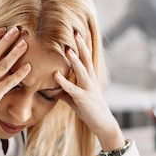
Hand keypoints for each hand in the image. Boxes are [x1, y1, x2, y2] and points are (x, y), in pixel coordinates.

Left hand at [55, 33, 124, 151]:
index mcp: (89, 78)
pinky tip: (55, 74)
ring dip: (74, 60)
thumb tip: (53, 87)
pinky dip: (63, 81)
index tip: (80, 31)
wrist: (102, 124)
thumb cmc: (89, 110)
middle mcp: (90, 80)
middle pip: (86, 59)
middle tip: (76, 31)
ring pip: (81, 71)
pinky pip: (72, 89)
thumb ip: (66, 90)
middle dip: (81, 45)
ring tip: (67, 48)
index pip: (87, 57)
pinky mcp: (83, 99)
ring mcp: (87, 89)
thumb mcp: (76, 98)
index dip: (84, 45)